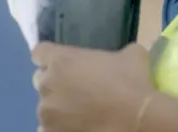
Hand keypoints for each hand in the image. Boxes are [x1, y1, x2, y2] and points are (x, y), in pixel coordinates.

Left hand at [32, 43, 154, 131]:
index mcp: (62, 60)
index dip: (50, 58)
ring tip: (79, 114)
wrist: (138, 120)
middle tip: (77, 91)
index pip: (40, 52)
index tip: (63, 65)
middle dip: (56, 84)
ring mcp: (47, 112)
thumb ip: (116, 53)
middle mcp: (48, 84)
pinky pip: (48, 129)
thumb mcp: (132, 55)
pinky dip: (60, 128)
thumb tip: (121, 58)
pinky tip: (78, 128)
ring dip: (58, 109)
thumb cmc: (133, 83)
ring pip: (46, 108)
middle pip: (42, 80)